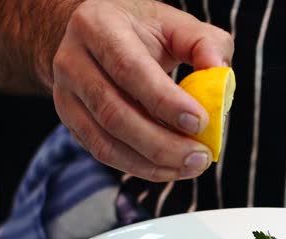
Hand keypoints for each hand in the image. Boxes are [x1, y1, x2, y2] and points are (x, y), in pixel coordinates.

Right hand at [49, 0, 232, 180]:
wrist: (96, 35)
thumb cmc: (141, 30)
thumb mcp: (175, 24)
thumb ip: (205, 43)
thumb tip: (219, 73)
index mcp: (98, 26)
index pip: (129, 69)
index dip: (165, 101)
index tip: (200, 122)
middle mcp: (73, 61)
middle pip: (115, 113)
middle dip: (163, 143)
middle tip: (201, 155)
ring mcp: (66, 95)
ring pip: (107, 142)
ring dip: (153, 163)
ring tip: (191, 165)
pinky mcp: (71, 121)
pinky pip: (104, 153)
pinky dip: (140, 167)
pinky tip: (169, 168)